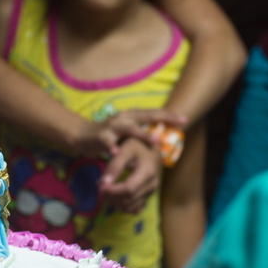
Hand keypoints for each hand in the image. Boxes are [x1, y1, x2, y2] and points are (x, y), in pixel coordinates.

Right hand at [69, 108, 186, 158]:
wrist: (83, 136)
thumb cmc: (109, 135)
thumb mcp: (128, 132)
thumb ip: (142, 132)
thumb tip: (163, 135)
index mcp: (132, 116)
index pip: (153, 114)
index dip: (169, 115)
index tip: (185, 119)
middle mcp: (124, 118)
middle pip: (146, 116)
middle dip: (162, 118)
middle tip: (178, 121)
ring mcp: (112, 126)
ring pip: (130, 129)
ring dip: (142, 134)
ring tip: (154, 140)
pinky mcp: (101, 136)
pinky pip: (107, 142)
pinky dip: (112, 147)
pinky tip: (116, 153)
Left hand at [98, 137, 161, 213]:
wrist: (150, 146)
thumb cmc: (136, 145)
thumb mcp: (124, 150)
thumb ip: (114, 166)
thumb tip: (103, 184)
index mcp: (147, 172)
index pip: (128, 189)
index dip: (112, 191)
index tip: (99, 185)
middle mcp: (152, 184)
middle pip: (128, 200)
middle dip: (111, 196)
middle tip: (99, 185)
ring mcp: (151, 191)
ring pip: (130, 207)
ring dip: (114, 202)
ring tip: (105, 188)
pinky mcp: (148, 195)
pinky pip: (134, 208)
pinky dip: (122, 205)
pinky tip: (114, 195)